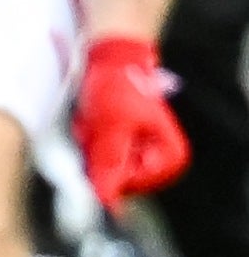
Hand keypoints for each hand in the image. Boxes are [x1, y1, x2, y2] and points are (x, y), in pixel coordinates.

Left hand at [79, 32, 188, 211]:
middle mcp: (158, 161)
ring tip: (92, 120)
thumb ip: (110, 163)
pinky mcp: (121, 146)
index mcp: (169, 159)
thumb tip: (105, 199)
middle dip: (97, 153)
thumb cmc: (118, 86)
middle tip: (94, 126)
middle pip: (114, 178)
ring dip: (89, 145)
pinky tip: (89, 122)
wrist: (110, 58)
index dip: (106, 166)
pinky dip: (87, 140)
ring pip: (101, 167)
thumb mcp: (112, 126)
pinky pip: (94, 155)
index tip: (101, 139)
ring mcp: (138, 154)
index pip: (128, 186)